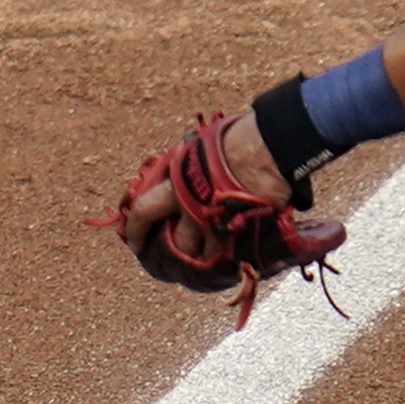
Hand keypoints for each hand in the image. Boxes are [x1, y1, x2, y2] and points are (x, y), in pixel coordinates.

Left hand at [113, 102, 283, 259]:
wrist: (272, 146)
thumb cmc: (236, 139)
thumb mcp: (197, 147)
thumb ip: (183, 167)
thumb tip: (172, 174)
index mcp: (176, 183)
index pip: (143, 212)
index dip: (134, 231)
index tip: (133, 243)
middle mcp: (192, 207)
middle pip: (174, 245)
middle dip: (171, 256)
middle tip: (170, 264)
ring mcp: (217, 224)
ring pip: (202, 255)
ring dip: (202, 259)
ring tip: (205, 260)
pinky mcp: (242, 234)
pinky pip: (229, 257)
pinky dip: (228, 261)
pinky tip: (229, 260)